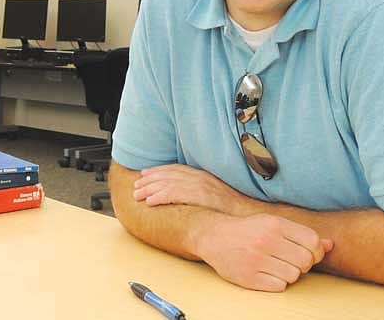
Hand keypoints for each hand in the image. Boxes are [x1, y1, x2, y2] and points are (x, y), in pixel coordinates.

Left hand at [133, 164, 250, 214]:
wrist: (247, 214)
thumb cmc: (232, 209)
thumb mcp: (216, 194)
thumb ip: (202, 191)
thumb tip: (188, 196)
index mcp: (203, 175)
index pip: (176, 169)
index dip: (159, 171)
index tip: (145, 174)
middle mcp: (200, 177)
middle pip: (169, 174)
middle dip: (150, 179)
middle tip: (137, 185)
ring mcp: (200, 186)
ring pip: (167, 184)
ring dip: (150, 189)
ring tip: (138, 195)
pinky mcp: (199, 196)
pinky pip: (174, 194)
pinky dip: (160, 196)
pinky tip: (150, 202)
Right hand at [194, 213, 333, 291]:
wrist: (214, 236)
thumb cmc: (249, 230)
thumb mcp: (274, 224)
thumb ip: (302, 234)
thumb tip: (330, 245)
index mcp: (275, 224)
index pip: (312, 242)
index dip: (315, 251)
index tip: (306, 252)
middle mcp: (266, 241)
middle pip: (305, 261)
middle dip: (303, 263)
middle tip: (291, 260)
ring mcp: (256, 260)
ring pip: (294, 276)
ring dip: (290, 274)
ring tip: (277, 265)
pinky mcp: (249, 277)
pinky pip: (279, 286)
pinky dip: (277, 282)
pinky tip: (267, 273)